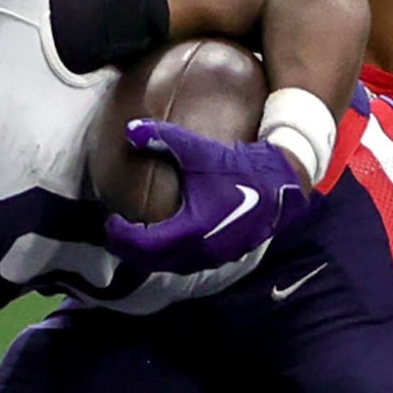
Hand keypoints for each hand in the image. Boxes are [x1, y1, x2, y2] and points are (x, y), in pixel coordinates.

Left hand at [101, 120, 310, 273]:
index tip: (110, 222)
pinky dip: (174, 255)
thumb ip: (163, 138)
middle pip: (154, 261)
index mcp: (189, 230)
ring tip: (138, 241)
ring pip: (174, 264)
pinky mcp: (228, 253)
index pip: (143, 244)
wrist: (282, 182)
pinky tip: (170, 240)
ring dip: (153, 256)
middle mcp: (201, 250)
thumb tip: (130, 129)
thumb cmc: (239, 167)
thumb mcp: (199, 151)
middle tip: (116, 236)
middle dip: (131, 250)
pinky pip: (191, 262)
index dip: (121, 236)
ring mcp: (216, 255)